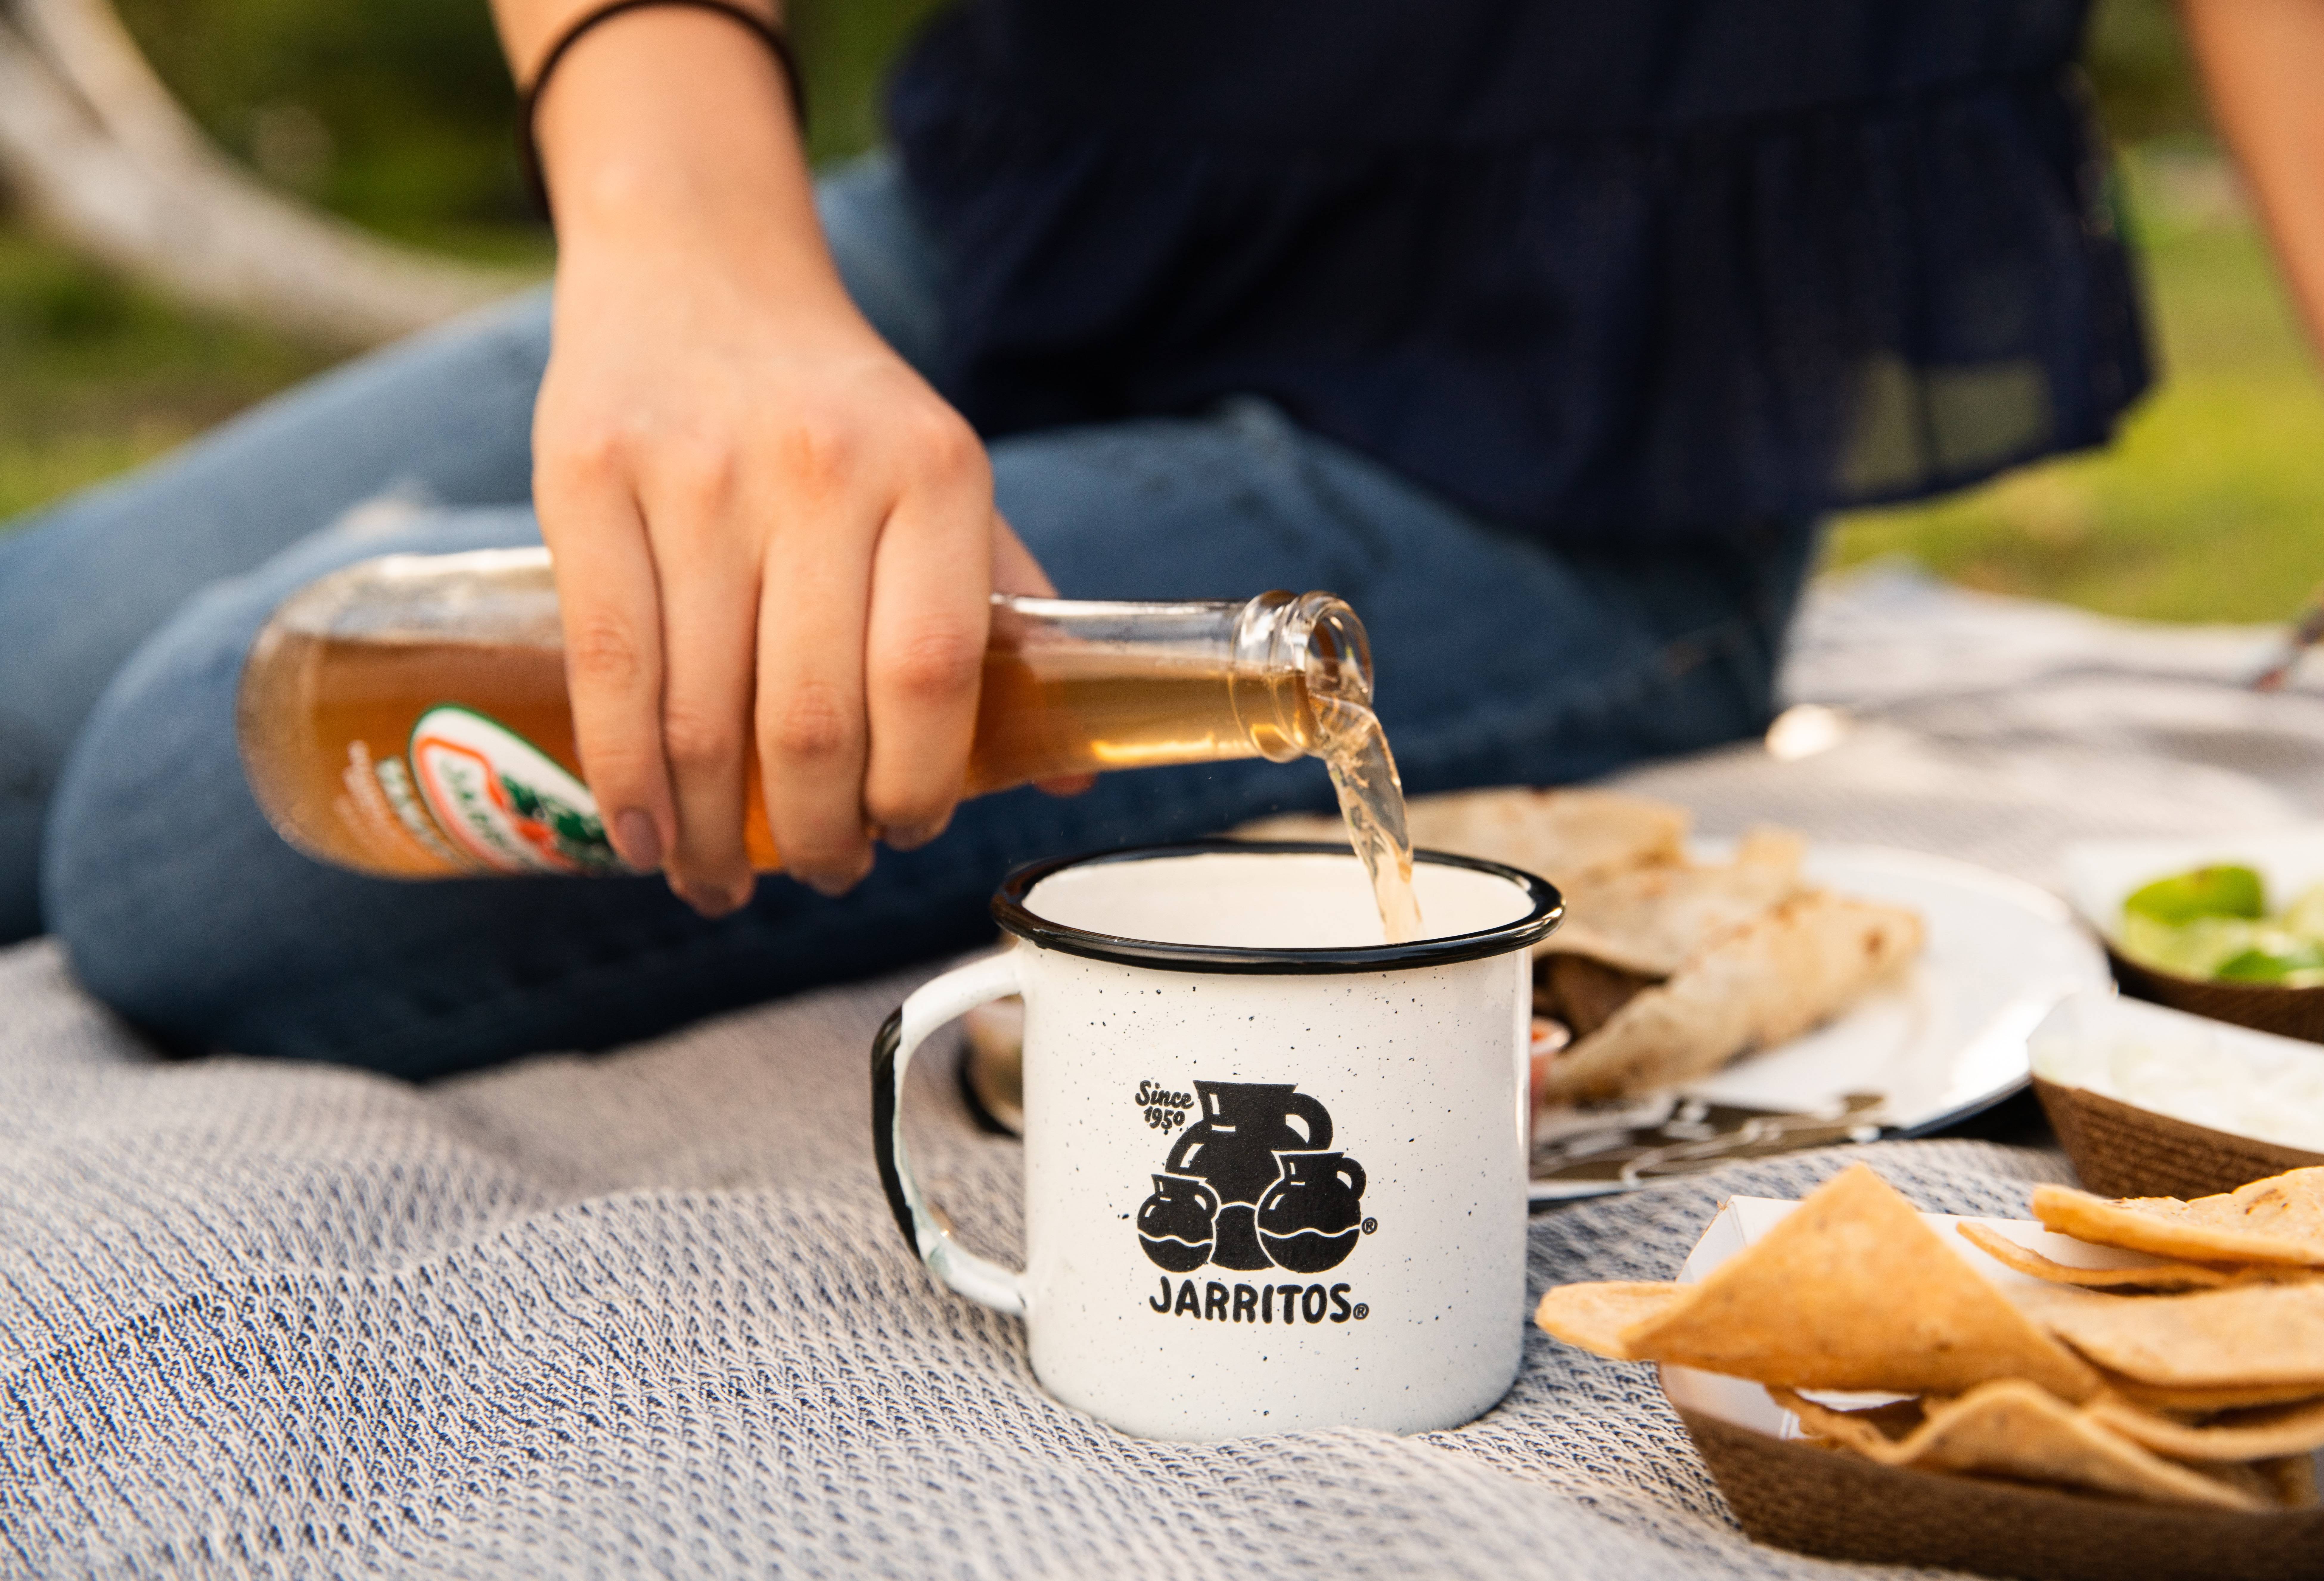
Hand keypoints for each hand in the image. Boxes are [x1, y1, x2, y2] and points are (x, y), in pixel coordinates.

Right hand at [522, 10, 1051, 914]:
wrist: (701, 264)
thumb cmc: (837, 406)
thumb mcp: (942, 478)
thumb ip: (1004, 614)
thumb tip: (1069, 767)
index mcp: (933, 473)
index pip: (931, 677)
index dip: (918, 786)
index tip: (904, 833)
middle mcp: (820, 470)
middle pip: (813, 719)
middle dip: (816, 834)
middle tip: (820, 871)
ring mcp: (697, 473)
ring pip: (704, 716)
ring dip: (713, 832)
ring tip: (723, 879)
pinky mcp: (589, 477)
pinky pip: (610, 670)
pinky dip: (626, 781)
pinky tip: (644, 835)